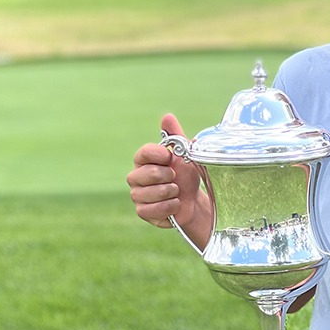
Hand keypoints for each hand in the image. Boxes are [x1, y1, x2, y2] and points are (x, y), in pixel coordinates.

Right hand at [127, 114, 209, 238]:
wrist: (194, 201)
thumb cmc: (186, 175)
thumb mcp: (185, 154)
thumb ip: (175, 136)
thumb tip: (167, 117)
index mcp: (144, 160)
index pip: (143, 153)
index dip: (159, 155)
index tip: (171, 157)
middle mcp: (136, 176)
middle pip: (146, 173)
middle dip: (168, 176)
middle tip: (175, 177)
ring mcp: (138, 195)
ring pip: (150, 193)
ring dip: (171, 192)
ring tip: (176, 191)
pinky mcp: (143, 212)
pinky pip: (153, 209)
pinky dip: (170, 206)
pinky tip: (175, 203)